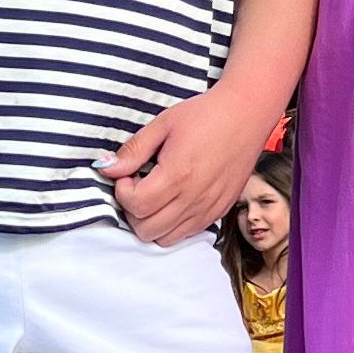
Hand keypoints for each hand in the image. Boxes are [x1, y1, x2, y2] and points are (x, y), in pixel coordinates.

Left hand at [100, 87, 274, 247]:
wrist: (247, 113)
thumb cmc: (205, 114)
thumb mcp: (163, 124)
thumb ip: (134, 150)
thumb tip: (106, 168)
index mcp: (177, 174)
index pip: (136, 205)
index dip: (122, 193)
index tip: (128, 176)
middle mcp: (194, 198)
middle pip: (147, 230)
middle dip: (133, 211)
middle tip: (138, 187)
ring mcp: (208, 208)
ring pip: (166, 239)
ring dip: (152, 222)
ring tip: (155, 196)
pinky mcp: (220, 211)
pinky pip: (188, 234)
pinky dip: (173, 225)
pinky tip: (173, 201)